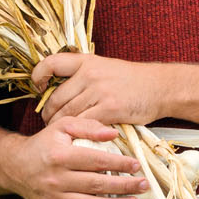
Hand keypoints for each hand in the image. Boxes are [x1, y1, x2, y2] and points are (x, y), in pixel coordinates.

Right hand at [4, 114, 147, 198]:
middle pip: (97, 185)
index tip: (136, 165)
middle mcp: (56, 179)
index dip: (119, 163)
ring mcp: (53, 198)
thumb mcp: (63, 126)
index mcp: (60, 156)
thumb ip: (88, 127)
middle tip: (144, 185)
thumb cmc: (45, 144)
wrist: (15, 166)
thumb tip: (114, 134)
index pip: (96, 161)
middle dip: (124, 186)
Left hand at [31, 50, 165, 129]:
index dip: (39, 75)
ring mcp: (100, 91)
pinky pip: (84, 124)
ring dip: (59, 126)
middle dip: (48, 113)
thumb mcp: (105, 68)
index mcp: (87, 61)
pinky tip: (76, 138)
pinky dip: (77, 133)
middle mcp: (90, 74)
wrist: (160, 87)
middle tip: (47, 122)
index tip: (38, 87)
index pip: (52, 63)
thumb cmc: (133, 81)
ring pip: (67, 113)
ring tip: (59, 133)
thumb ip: (84, 76)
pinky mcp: (110, 109)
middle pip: (56, 97)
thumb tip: (60, 91)